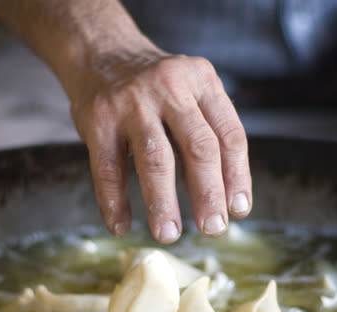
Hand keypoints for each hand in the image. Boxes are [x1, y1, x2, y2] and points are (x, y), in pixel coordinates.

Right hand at [0, 0, 251, 243]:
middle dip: (208, 193)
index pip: (229, 134)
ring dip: (163, 202)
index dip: (237, 176)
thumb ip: (207, 135)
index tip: (238, 211)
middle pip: (198, 146)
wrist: (100, 52)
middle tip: (212, 229)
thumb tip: (225, 200)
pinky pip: (109, 168)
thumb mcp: (190, 93)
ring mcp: (132, 102)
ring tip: (169, 234)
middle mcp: (170, 87)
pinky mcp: (98, 119)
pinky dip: (114, 202)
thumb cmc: (154, 88)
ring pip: (155, 158)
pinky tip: (121, 225)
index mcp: (202, 82)